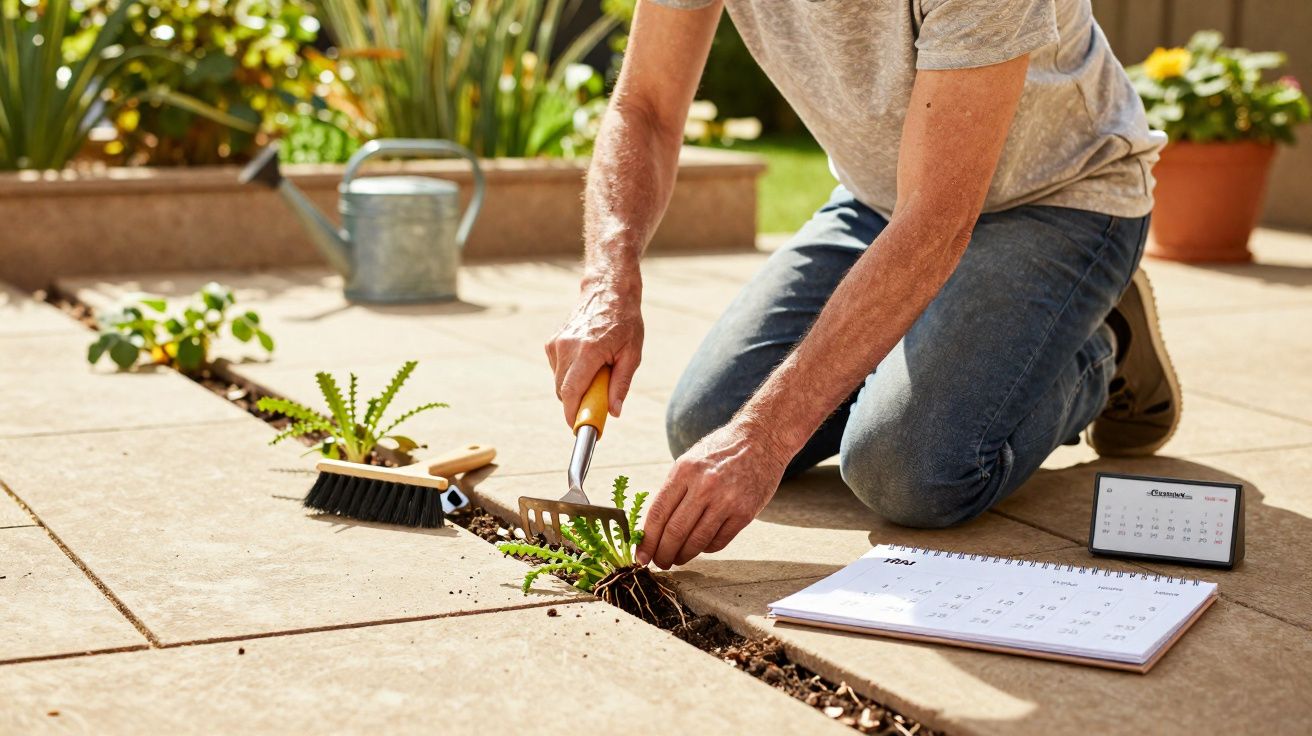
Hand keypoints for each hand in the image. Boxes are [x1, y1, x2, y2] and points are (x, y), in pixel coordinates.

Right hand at [545, 279, 643, 424]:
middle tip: (595, 404)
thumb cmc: (625, 322)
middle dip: (576, 404)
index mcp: (588, 350)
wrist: (608, 291)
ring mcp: (557, 343)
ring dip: (574, 388)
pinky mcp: (552, 342)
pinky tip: (586, 362)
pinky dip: (570, 375)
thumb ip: (621, 384)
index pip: (571, 391)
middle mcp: (567, 346)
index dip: (572, 414)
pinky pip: (557, 370)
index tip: (578, 428)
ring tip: (596, 374)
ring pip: (559, 381)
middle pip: (563, 391)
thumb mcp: (632, 354)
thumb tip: (614, 411)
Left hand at [637, 420, 789, 568]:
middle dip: (662, 553)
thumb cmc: (720, 451)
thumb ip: (673, 490)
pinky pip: (718, 542)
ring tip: (677, 559)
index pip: (658, 513)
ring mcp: (726, 501)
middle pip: (675, 532)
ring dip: (683, 556)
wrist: (761, 439)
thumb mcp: (689, 460)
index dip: (648, 540)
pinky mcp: (744, 513)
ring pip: (696, 541)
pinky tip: (701, 546)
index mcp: (685, 470)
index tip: (641, 556)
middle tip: (659, 563)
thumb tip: (653, 528)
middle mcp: (704, 485)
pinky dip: (706, 549)